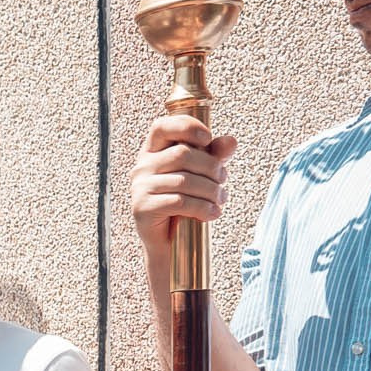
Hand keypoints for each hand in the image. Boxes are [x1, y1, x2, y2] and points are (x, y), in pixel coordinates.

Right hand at [130, 115, 237, 267]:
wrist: (171, 244)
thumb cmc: (186, 205)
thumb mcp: (202, 175)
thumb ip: (214, 156)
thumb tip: (231, 141)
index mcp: (153, 152)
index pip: (162, 126)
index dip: (185, 126)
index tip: (207, 139)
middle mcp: (142, 166)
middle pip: (182, 154)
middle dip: (211, 167)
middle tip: (223, 181)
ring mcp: (140, 187)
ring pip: (184, 180)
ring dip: (211, 191)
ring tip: (220, 200)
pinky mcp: (142, 208)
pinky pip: (179, 202)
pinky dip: (203, 208)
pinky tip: (213, 214)